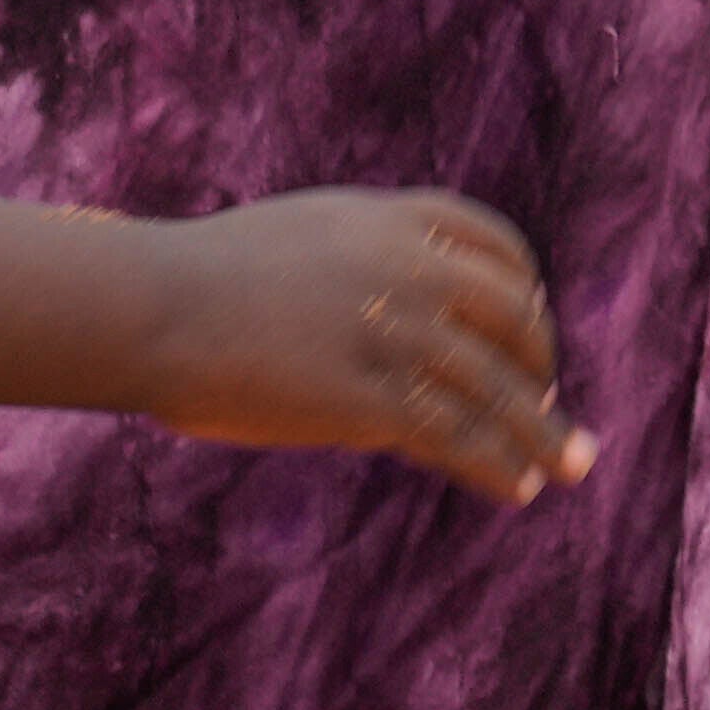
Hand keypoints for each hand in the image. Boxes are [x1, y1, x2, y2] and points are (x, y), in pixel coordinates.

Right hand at [129, 190, 586, 506]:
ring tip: (564, 466)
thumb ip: (357, 256)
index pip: (495, 244)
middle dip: (540, 363)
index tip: (531, 326)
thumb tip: (392, 296)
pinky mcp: (370, 398)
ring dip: (540, 432)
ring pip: (497, 388)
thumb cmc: (197, 281)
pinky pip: (459, 437)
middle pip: (513, 316)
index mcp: (386, 220)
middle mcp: (405, 268)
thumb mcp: (297, 238)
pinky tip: (515, 489)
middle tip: (547, 404)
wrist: (146, 308)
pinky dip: (497, 466)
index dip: (525, 291)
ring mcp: (392, 332)